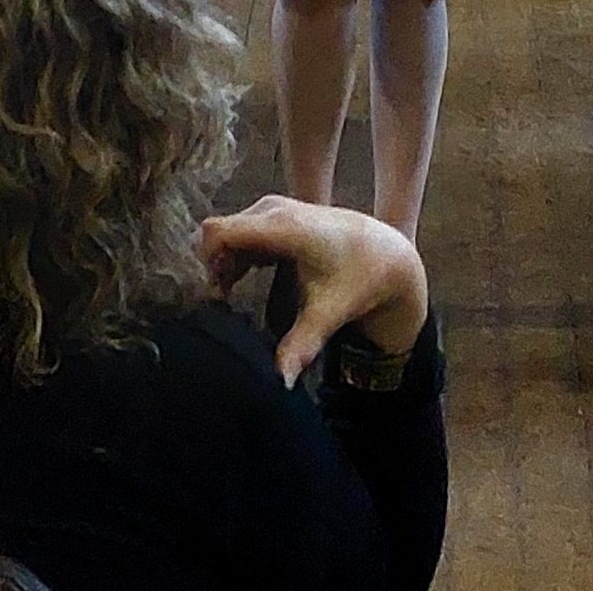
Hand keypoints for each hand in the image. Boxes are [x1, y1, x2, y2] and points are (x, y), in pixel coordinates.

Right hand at [200, 195, 428, 387]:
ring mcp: (274, 210)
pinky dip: (234, 259)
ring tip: (229, 300)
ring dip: (223, 266)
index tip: (215, 298)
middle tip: (222, 306)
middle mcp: (272, 210)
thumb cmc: (360, 277)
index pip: (218, 231)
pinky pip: (240, 234)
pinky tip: (239, 284)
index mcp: (281, 226)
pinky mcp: (276, 218)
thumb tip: (280, 384)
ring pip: (228, 234)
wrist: (387, 253)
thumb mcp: (329, 312)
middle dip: (212, 269)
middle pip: (218, 234)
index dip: (205, 262)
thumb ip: (301, 345)